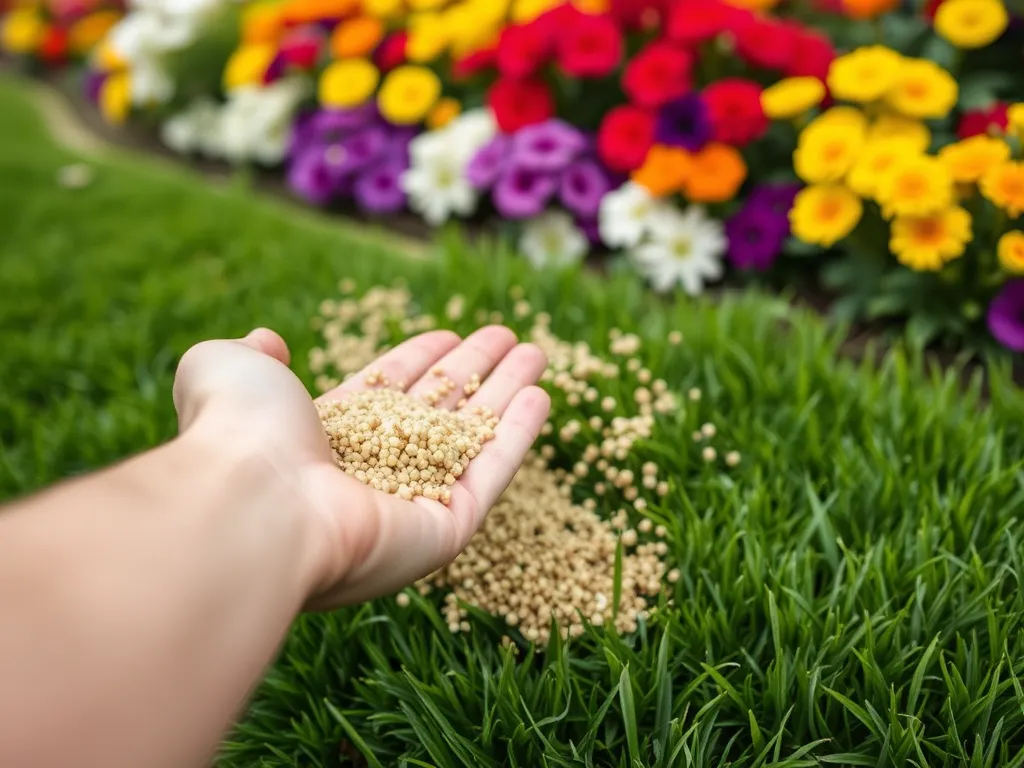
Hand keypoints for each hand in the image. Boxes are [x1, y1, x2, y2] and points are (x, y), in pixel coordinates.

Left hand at [173, 326, 549, 608]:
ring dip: (505, 393)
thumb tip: (269, 341)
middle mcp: (369, 472)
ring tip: (538, 352)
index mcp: (322, 437)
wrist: (254, 502)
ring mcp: (410, 503)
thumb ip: (247, 353)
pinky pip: (489, 474)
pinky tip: (540, 395)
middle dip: (473, 373)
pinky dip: (517, 436)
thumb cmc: (239, 432)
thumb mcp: (223, 368)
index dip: (420, 362)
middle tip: (509, 337)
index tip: (451, 336)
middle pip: (436, 411)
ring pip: (470, 437)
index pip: (385, 392)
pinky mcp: (444, 530)